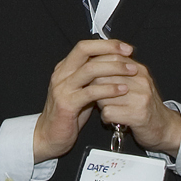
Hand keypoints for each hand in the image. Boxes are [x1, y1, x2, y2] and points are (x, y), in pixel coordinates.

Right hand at [34, 39, 156, 161]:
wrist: (49, 136)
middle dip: (109, 49)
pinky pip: (90, 92)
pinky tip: (122, 89)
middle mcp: (62, 74)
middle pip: (84, 51)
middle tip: (129, 54)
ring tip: (131, 70)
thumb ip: (94, 76)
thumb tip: (116, 63)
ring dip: (113, 68)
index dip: (106, 44)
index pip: (85, 46)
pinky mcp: (67, 104)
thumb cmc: (69, 113)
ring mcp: (62, 88)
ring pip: (89, 70)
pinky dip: (108, 89)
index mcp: (65, 68)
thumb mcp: (82, 89)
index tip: (125, 47)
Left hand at [94, 38, 180, 155]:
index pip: (112, 58)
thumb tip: (95, 61)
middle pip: (103, 77)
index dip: (96, 67)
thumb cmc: (145, 105)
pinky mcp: (137, 115)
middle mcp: (141, 81)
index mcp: (139, 70)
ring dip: (101, 104)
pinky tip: (112, 118)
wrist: (164, 127)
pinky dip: (106, 118)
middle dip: (96, 88)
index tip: (89, 75)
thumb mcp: (136, 83)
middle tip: (100, 96)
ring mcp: (140, 98)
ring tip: (109, 107)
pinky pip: (108, 113)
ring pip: (103, 96)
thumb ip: (120, 71)